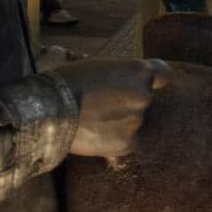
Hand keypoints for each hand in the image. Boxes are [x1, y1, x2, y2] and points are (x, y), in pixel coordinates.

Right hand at [47, 58, 169, 158]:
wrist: (48, 110)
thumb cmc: (67, 82)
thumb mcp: (97, 67)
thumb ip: (119, 75)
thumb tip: (122, 83)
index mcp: (139, 72)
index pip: (163, 74)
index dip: (154, 79)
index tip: (148, 84)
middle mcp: (144, 96)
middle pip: (143, 100)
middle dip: (127, 103)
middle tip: (101, 105)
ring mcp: (136, 122)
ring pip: (132, 123)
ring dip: (118, 124)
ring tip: (91, 121)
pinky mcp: (126, 144)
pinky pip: (125, 143)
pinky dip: (113, 143)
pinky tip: (93, 137)